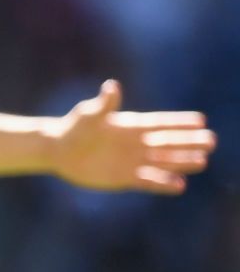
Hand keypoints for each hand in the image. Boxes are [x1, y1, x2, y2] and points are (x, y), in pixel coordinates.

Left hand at [50, 80, 214, 193]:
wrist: (60, 151)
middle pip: (168, 143)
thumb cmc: (74, 127)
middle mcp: (136, 144)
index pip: (160, 124)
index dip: (179, 122)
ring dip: (182, 162)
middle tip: (211, 142)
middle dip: (189, 142)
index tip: (201, 121)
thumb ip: (104, 104)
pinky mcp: (124, 178)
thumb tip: (112, 86)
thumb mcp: (89, 114)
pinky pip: (148, 181)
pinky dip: (162, 183)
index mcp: (131, 126)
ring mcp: (132, 161)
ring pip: (163, 162)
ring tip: (202, 162)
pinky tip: (180, 185)